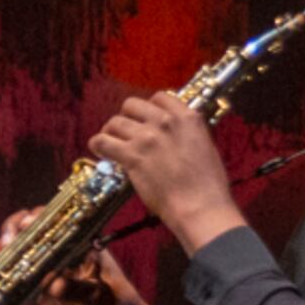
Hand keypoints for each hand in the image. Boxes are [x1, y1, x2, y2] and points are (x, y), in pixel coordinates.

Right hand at [0, 206, 163, 304]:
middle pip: (33, 227)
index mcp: (83, 242)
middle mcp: (63, 247)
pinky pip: (16, 270)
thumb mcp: (102, 298)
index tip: (26, 225)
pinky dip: (1, 269)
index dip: (39, 218)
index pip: (58, 220)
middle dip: (14, 230)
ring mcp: (49, 264)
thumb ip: (80, 290)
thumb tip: (53, 284)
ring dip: (2, 248)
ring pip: (20, 246)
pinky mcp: (38, 282)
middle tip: (6, 243)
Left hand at [88, 93, 243, 254]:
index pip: (160, 97)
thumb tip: (173, 134)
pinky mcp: (132, 155)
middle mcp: (165, 122)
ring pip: (115, 122)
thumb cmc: (207, 185)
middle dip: (126, 116)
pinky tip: (99, 150)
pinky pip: (103, 141)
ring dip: (110, 132)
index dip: (148, 107)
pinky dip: (98, 145)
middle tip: (125, 130)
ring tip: (110, 142)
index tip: (143, 117)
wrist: (200, 207)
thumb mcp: (206, 148)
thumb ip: (187, 134)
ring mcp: (147, 137)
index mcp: (188, 118)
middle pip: (132, 105)